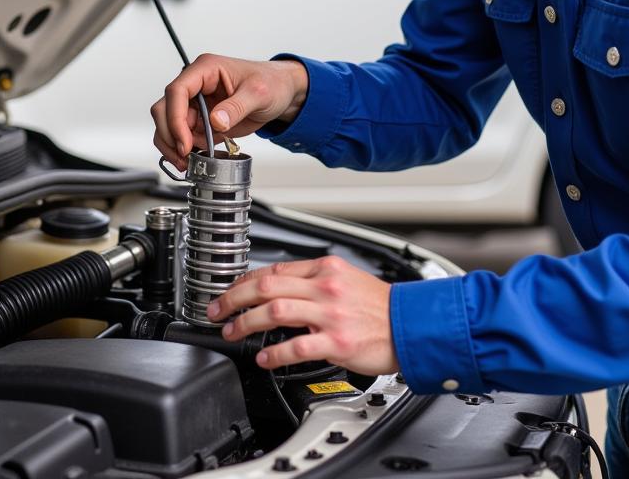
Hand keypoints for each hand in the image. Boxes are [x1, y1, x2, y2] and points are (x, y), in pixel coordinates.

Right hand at [151, 54, 307, 169]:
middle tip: (184, 156)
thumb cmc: (271, 82)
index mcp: (206, 69)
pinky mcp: (200, 119)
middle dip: (170, 135)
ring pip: (168, 124)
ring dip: (173, 145)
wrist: (281, 93)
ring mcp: (196, 103)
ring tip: (188, 162)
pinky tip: (195, 159)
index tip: (185, 141)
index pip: (177, 91)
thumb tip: (215, 121)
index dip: (175, 117)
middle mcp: (196, 85)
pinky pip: (182, 135)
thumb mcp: (259, 93)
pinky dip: (184, 149)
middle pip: (164, 109)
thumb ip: (236, 107)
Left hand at [207, 256, 399, 375]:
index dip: (245, 281)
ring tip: (232, 332)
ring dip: (246, 322)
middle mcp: (325, 287)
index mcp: (325, 269)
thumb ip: (314, 281)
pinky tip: (263, 358)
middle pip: (267, 285)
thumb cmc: (380, 306)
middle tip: (217, 310)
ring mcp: (330, 314)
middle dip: (234, 298)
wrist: (411, 324)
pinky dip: (275, 353)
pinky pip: (297, 346)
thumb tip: (280, 288)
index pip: (275, 269)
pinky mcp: (337, 342)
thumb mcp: (346, 279)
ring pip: (275, 311)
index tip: (229, 292)